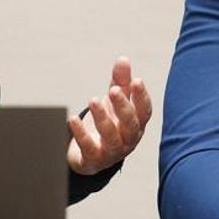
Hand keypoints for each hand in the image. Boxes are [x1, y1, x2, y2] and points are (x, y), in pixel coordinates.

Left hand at [66, 56, 152, 175]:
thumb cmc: (110, 123)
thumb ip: (120, 81)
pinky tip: (73, 119)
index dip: (142, 97)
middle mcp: (128, 139)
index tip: (136, 80)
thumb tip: (123, 59)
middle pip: (130, 124)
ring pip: (111, 137)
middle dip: (123, 106)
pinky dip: (81, 134)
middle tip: (112, 90)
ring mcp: (112, 151)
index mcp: (136, 124)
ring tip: (92, 100)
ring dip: (102, 118)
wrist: (92, 156)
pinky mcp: (93, 159)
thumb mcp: (115, 102)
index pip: (144, 111)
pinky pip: (89, 148)